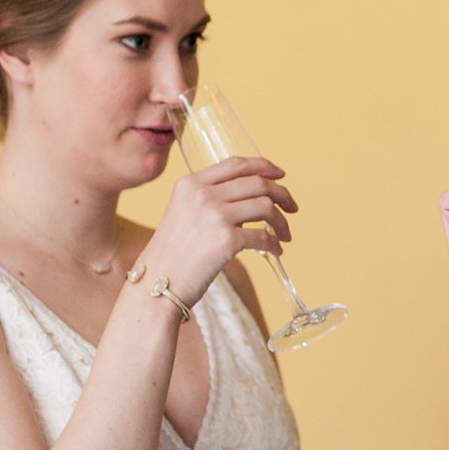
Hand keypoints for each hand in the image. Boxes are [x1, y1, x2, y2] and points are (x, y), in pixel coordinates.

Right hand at [139, 155, 295, 302]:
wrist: (156, 285)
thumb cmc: (172, 255)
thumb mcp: (182, 213)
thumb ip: (210, 198)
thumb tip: (253, 197)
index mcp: (190, 183)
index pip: (236, 164)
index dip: (263, 166)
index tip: (280, 175)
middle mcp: (202, 194)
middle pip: (257, 183)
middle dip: (282, 194)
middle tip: (292, 208)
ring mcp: (214, 215)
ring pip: (266, 206)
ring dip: (282, 221)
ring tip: (284, 234)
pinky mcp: (225, 240)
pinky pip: (263, 236)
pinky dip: (274, 243)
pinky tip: (275, 251)